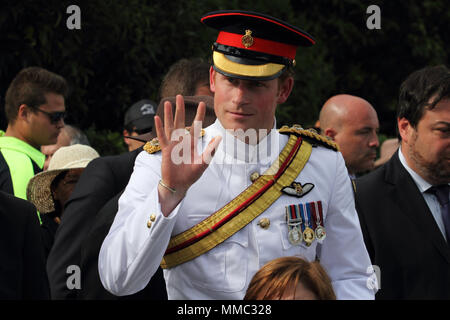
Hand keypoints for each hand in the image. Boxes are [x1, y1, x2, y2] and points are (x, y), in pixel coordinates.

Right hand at [154, 95, 220, 214]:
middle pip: (180, 121)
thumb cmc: (191, 175)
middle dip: (180, 109)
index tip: (201, 103)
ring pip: (170, 126)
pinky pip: (161, 137)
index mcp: (192, 143)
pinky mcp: (165, 150)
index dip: (199, 115)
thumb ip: (210, 150)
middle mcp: (181, 141)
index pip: (195, 125)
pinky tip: (157, 118)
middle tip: (180, 96)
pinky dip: (159, 128)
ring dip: (169, 114)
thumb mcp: (203, 162)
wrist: (180, 185)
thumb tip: (218, 137)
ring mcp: (172, 144)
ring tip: (168, 102)